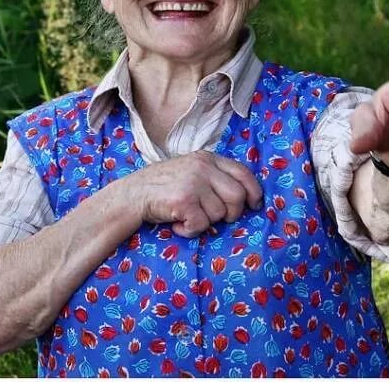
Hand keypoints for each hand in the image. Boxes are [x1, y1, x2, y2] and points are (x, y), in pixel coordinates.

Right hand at [125, 150, 262, 237]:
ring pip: (219, 214)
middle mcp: (202, 167)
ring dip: (205, 221)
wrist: (133, 194)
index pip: (243, 173)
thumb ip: (214, 176)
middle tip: (216, 218)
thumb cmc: (163, 186)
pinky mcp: (184, 200)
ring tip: (187, 216)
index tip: (254, 205)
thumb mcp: (191, 170)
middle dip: (232, 213)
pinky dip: (190, 231)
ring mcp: (193, 183)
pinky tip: (178, 224)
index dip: (253, 191)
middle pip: (237, 196)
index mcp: (207, 158)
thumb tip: (244, 196)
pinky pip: (201, 225)